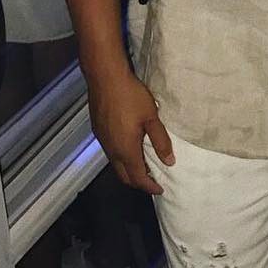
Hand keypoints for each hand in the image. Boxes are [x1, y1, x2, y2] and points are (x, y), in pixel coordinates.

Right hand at [88, 67, 173, 194]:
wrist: (105, 78)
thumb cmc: (131, 97)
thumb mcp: (151, 118)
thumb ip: (160, 141)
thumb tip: (169, 162)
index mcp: (126, 150)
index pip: (137, 177)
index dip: (149, 186)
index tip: (160, 189)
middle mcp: (112, 150)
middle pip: (124, 176)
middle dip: (138, 182)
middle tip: (152, 181)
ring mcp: (102, 141)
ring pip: (115, 165)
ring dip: (129, 170)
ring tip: (143, 166)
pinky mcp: (98, 131)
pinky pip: (110, 153)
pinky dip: (121, 158)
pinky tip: (129, 148)